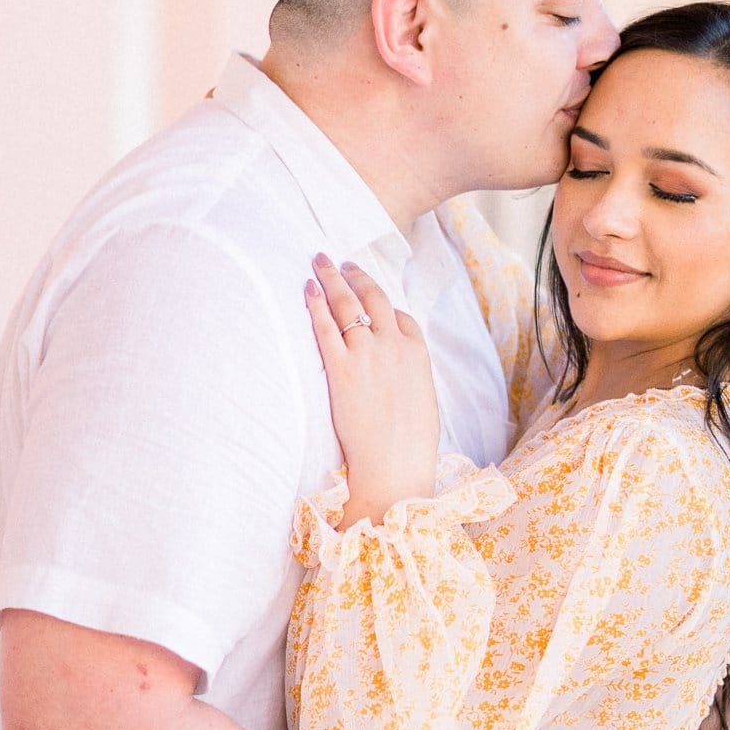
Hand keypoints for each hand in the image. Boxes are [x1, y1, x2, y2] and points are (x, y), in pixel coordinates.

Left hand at [306, 255, 440, 525]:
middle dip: (356, 275)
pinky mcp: (343, 369)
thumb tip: (397, 377)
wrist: (396, 467)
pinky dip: (315, 304)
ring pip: (348, 304)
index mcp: (418, 354)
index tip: (369, 296)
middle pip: (374, 297)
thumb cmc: (410, 446)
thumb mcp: (422, 403)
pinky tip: (307, 289)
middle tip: (340, 261)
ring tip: (319, 262)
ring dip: (332, 279)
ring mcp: (368, 354)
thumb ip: (409, 378)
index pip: (401, 317)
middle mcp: (394, 346)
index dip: (383, 305)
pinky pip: (326, 327)